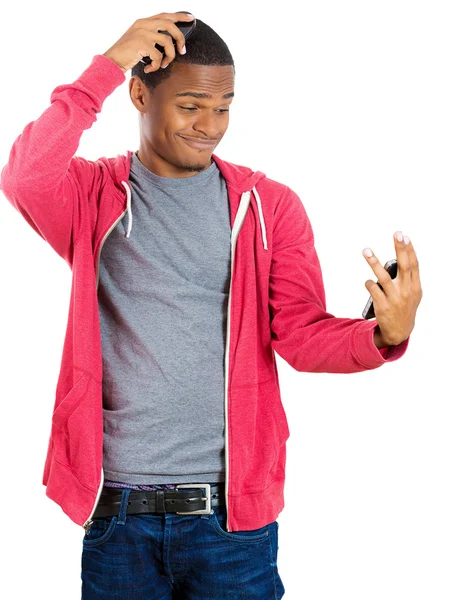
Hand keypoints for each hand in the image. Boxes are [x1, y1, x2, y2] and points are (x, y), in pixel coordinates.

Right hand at [103, 12, 194, 73]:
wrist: (112, 61)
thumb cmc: (127, 54)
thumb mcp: (139, 40)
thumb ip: (152, 37)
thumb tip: (170, 44)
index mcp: (144, 21)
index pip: (165, 15)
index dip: (179, 16)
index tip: (190, 18)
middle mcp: (144, 24)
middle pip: (170, 25)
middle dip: (180, 38)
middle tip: (182, 51)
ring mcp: (142, 32)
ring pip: (167, 41)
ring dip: (169, 56)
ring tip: (162, 64)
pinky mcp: (141, 43)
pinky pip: (159, 55)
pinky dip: (156, 65)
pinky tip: (149, 68)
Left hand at [362, 231, 422, 345]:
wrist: (398, 332)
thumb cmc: (404, 308)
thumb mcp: (413, 295)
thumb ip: (409, 278)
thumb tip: (401, 257)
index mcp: (415, 287)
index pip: (413, 264)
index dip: (409, 249)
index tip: (404, 236)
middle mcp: (406, 291)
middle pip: (403, 266)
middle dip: (400, 248)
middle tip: (396, 234)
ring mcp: (394, 299)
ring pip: (382, 277)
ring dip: (373, 262)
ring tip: (366, 250)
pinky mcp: (382, 305)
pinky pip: (372, 288)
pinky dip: (368, 283)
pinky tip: (369, 283)